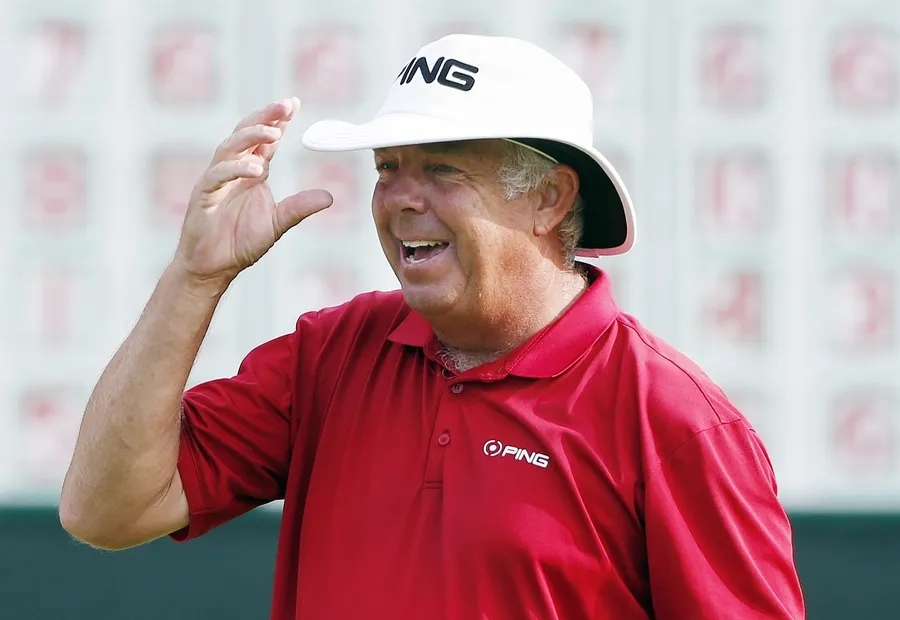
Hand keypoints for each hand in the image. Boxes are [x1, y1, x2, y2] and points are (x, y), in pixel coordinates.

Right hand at [172, 97, 332, 287]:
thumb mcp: (278, 223)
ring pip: (230, 148)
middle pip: (246, 134)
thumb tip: (330, 197)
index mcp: (250, 173)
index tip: (294, 103)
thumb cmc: (239, 243)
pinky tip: (256, 169)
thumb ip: (300, 207)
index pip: (264, 140)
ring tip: (274, 133)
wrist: (213, 267)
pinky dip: (236, 169)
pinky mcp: (203, 196)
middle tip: (285, 105)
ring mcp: (216, 181)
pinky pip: (217, 176)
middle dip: (265, 117)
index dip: (278, 121)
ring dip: (251, 137)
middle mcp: (232, 171)